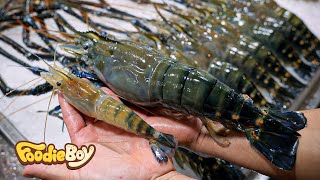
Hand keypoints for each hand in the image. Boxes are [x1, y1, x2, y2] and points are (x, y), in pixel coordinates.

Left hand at [23, 88, 176, 178]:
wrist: (150, 178)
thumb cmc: (116, 178)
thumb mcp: (80, 174)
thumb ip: (55, 168)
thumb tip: (26, 167)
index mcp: (87, 143)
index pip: (73, 119)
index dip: (67, 105)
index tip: (62, 89)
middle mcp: (102, 132)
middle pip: (89, 108)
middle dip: (82, 94)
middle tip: (76, 79)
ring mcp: (118, 125)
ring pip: (105, 104)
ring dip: (96, 93)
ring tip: (89, 80)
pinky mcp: (134, 120)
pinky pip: (122, 104)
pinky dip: (115, 96)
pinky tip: (106, 88)